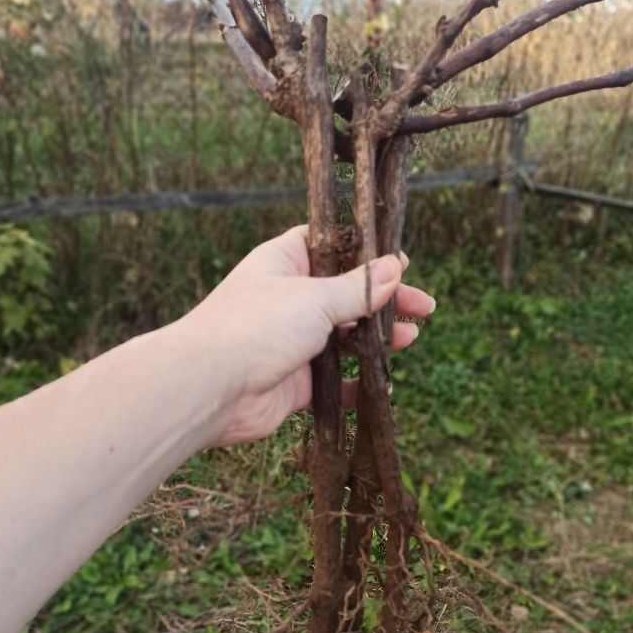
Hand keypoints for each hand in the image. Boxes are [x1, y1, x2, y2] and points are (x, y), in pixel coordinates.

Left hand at [179, 225, 435, 444]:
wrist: (209, 387)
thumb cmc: (254, 326)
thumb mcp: (314, 297)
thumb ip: (358, 288)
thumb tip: (395, 269)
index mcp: (284, 263)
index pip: (330, 246)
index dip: (366, 252)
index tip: (402, 262)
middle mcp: (287, 300)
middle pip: (345, 294)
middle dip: (384, 300)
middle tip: (423, 307)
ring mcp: (291, 342)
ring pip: (343, 337)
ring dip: (377, 339)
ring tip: (409, 339)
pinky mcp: (293, 383)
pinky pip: (333, 381)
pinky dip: (356, 383)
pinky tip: (382, 383)